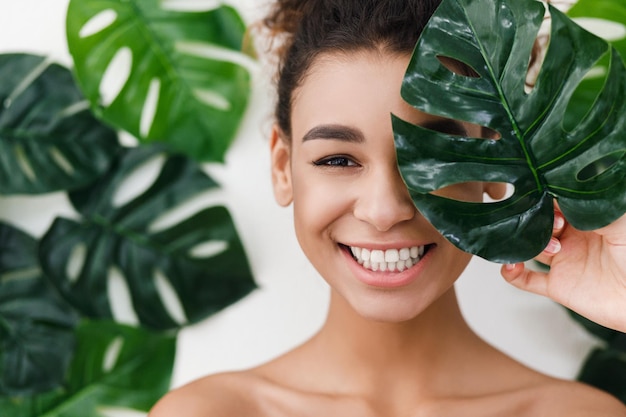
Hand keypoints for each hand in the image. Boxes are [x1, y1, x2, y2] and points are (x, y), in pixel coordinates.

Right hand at [501, 206, 625, 332]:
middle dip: (537, 221)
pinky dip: (512, 273)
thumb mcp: (622, 225)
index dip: (548, 200)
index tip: (543, 197)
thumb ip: (595, 208)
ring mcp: (565, 262)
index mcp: (588, 221)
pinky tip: (510, 264)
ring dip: (525, 243)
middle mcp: (574, 240)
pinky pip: (527, 280)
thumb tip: (568, 194)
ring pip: (531, 247)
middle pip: (540, 224)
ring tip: (543, 247)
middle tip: (552, 226)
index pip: (558, 204)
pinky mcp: (559, 286)